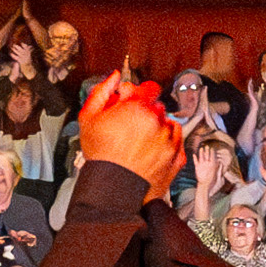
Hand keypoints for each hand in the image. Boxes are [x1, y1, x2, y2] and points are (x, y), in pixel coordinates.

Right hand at [73, 72, 180, 186]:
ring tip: (140, 141)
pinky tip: (152, 149)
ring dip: (157, 127)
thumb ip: (102, 91)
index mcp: (137, 107)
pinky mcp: (176, 156)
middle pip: (157, 106)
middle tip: (130, 125)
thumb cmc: (101, 156)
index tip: (134, 101)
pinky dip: (167, 142)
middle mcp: (157, 120)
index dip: (139, 94)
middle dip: (145, 112)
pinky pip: (177, 141)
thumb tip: (113, 77)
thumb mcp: (89, 118)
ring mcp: (169, 139)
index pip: (149, 87)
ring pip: (167, 123)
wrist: (114, 189)